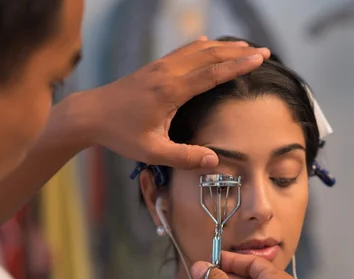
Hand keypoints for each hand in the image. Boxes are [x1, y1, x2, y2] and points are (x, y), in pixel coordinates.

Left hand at [75, 37, 269, 168]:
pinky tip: (207, 43)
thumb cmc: (120, 134)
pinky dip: (200, 46)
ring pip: (197, 49)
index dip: (238, 65)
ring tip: (244, 47)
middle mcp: (167, 72)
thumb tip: (214, 161)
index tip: (259, 58)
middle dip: (238, 52)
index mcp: (170, 91)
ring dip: (223, 46)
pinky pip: (182, 51)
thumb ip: (184, 156)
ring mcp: (159, 66)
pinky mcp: (152, 67)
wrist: (89, 114)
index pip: (212, 73)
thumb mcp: (152, 152)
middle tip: (264, 52)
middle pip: (210, 54)